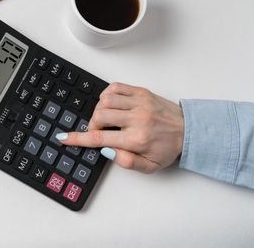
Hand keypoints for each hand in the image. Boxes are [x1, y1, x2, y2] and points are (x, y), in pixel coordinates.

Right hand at [58, 82, 184, 173]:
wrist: (189, 130)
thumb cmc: (168, 148)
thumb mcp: (149, 166)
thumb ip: (126, 162)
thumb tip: (106, 150)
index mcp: (137, 139)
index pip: (99, 138)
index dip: (77, 139)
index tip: (63, 138)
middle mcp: (137, 119)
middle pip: (99, 116)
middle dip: (93, 124)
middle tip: (100, 130)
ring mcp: (139, 102)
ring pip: (104, 100)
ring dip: (100, 109)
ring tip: (108, 118)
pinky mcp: (141, 92)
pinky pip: (115, 87)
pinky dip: (107, 95)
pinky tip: (112, 104)